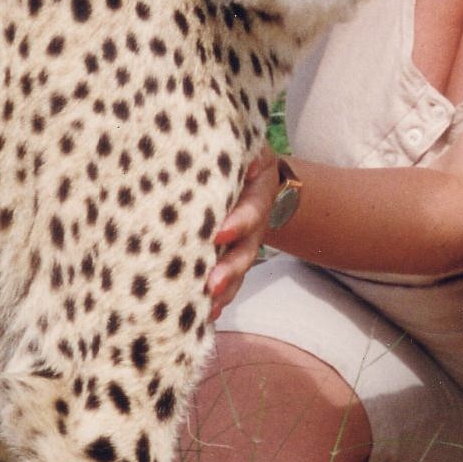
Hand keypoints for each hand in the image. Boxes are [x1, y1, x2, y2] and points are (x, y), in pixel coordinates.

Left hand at [207, 149, 280, 318]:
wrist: (245, 166)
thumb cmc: (233, 152)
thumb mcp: (242, 144)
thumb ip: (237, 151)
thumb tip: (240, 159)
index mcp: (258, 189)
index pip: (252, 208)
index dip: (239, 222)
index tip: (219, 234)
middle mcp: (253, 221)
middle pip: (247, 248)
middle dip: (231, 268)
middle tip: (212, 285)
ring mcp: (244, 241)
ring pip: (238, 270)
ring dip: (225, 290)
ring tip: (208, 307)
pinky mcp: (229, 255)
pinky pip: (227, 280)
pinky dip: (217, 299)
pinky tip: (204, 316)